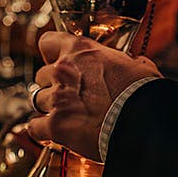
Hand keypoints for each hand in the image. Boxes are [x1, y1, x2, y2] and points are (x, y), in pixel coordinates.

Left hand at [25, 31, 159, 159]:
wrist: (142, 122)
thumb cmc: (143, 93)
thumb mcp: (139, 67)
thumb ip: (130, 63)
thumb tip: (138, 64)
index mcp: (81, 50)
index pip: (47, 43)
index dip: (52, 54)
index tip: (59, 62)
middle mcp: (63, 70)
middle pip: (41, 75)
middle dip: (52, 85)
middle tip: (68, 95)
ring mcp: (57, 98)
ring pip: (37, 100)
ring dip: (49, 108)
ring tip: (64, 115)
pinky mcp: (55, 126)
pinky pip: (34, 126)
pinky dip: (41, 130)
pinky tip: (51, 134)